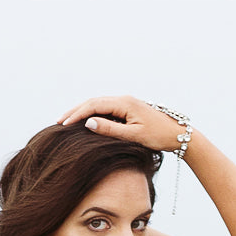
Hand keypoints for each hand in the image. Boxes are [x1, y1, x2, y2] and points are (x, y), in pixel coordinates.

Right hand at [57, 95, 185, 152]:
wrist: (177, 134)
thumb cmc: (158, 136)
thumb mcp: (133, 135)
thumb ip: (110, 130)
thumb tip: (88, 123)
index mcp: (123, 103)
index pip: (93, 105)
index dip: (77, 115)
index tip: (63, 125)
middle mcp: (123, 99)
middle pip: (93, 102)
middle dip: (74, 111)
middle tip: (58, 122)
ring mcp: (125, 103)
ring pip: (98, 104)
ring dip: (82, 112)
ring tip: (67, 121)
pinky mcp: (127, 109)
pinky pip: (105, 109)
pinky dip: (92, 114)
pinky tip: (84, 122)